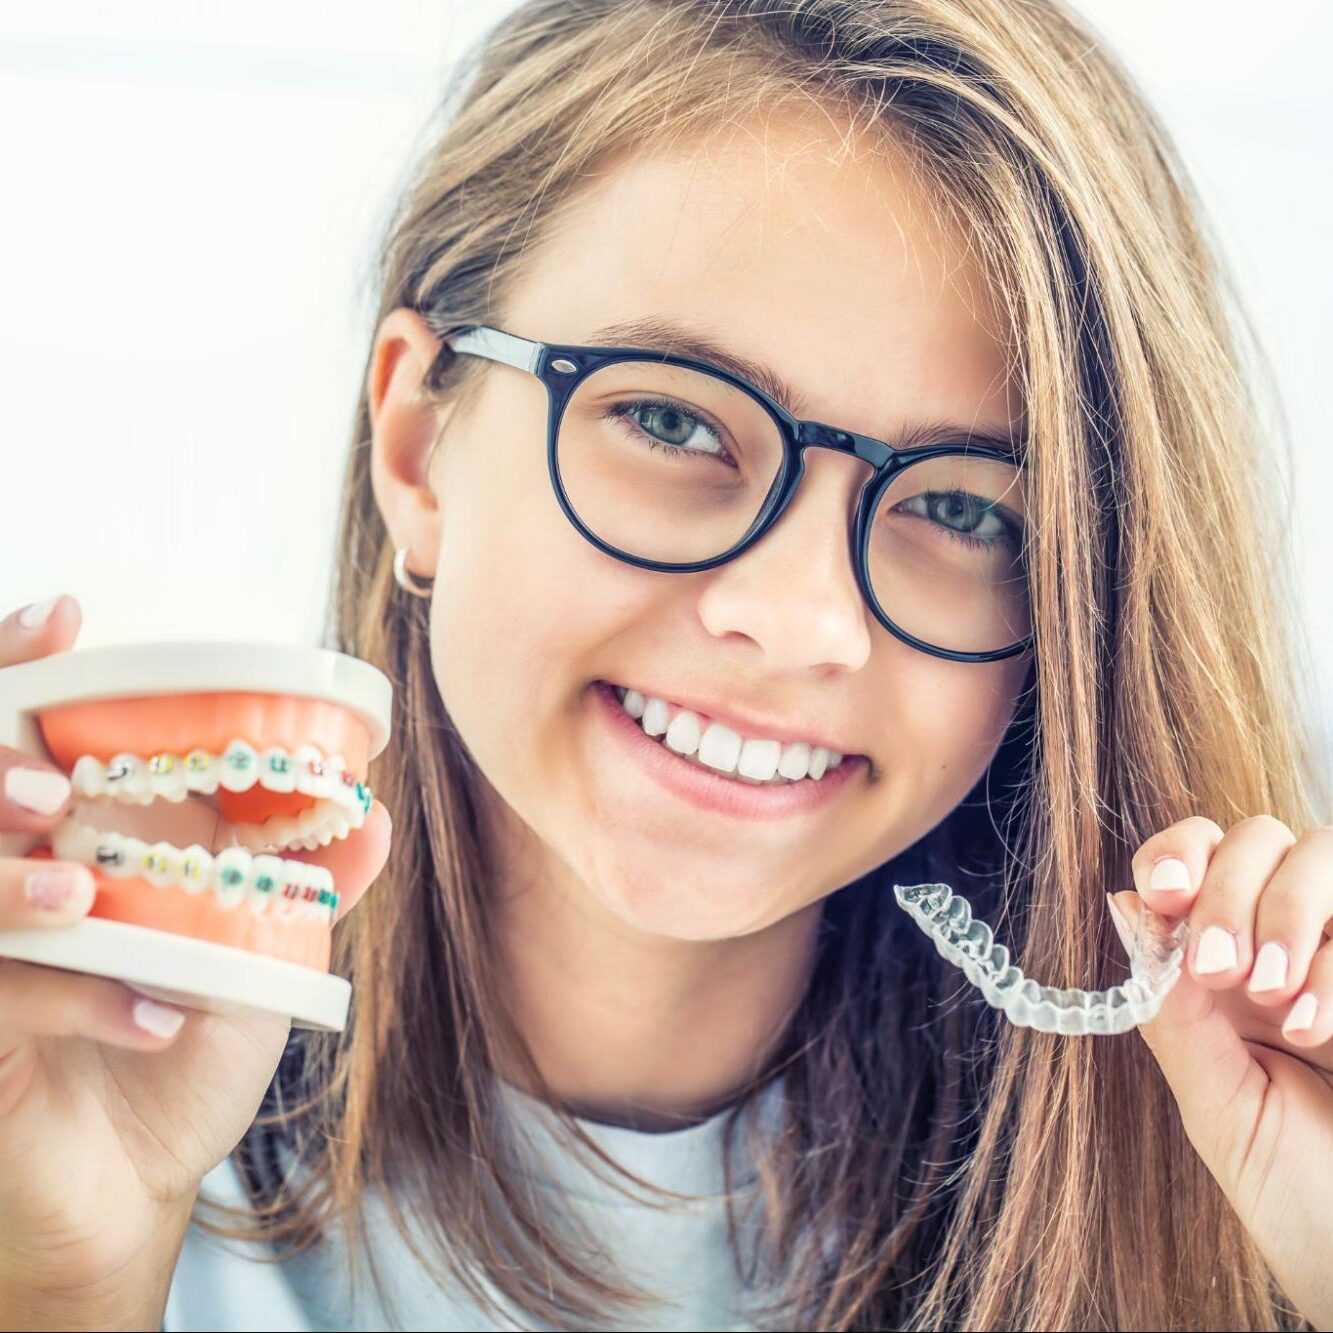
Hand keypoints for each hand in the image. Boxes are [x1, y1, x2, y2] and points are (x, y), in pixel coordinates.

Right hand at [0, 596, 391, 1309]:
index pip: (18, 729)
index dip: (16, 663)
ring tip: (80, 899)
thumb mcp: (252, 956)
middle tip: (51, 791)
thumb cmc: (181, 1042)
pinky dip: (77, 999)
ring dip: (8, 885)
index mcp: (70, 839)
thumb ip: (300, 883)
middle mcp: (11, 882)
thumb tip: (372, 818)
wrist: (137, 1177)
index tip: (65, 618)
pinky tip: (156, 1018)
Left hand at [1109, 815, 1332, 1330]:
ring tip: (1273, 1001)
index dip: (1177, 854)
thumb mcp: (1217, 1105)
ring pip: (1323, 854)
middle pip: (1260, 839)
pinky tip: (1320, 1031)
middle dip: (1232, 889)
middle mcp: (1292, 946)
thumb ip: (1174, 1011)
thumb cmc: (1301, 1199)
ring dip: (1289, 914)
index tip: (1161, 892)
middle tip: (1221, 969)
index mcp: (1229, 967)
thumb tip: (1123, 907)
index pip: (1198, 858)